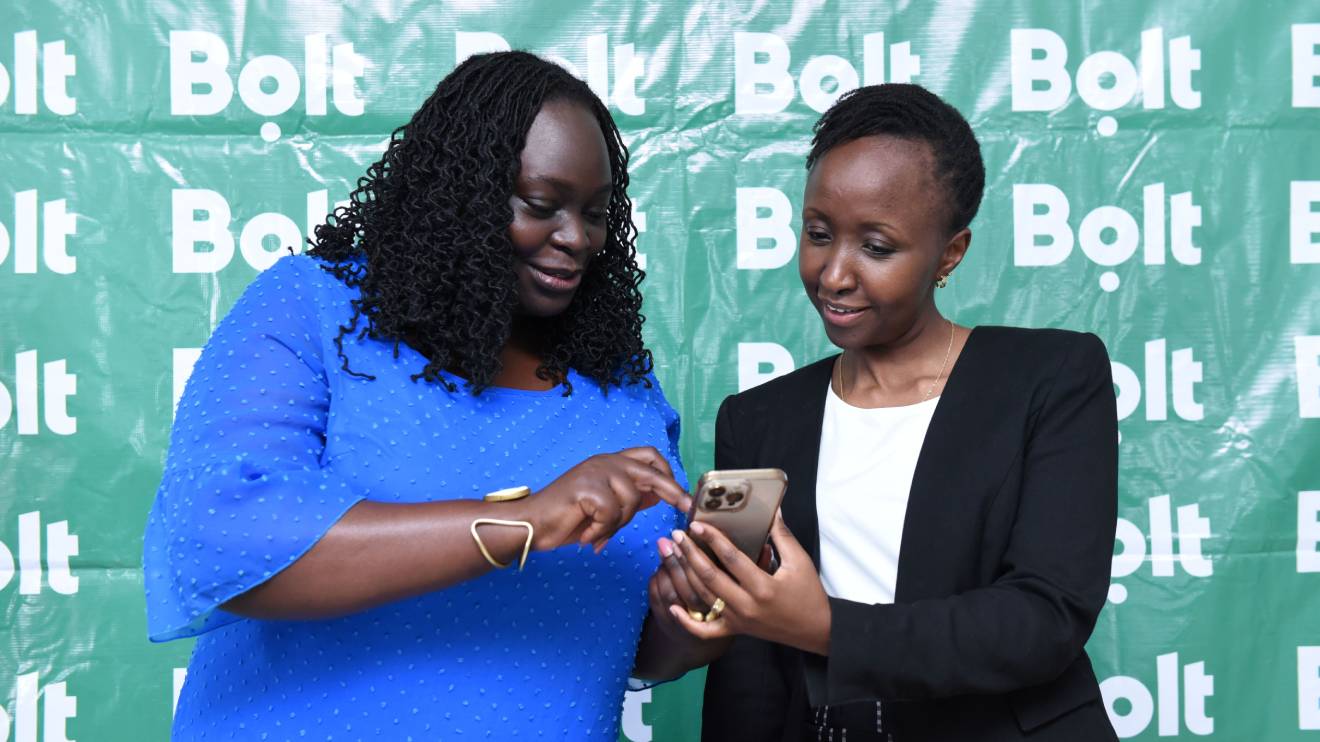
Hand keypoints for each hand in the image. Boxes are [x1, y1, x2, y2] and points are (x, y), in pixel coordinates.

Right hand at [514, 447, 690, 553]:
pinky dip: (601, 531)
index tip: (682, 496)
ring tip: (597, 533)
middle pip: (650, 470)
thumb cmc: (565, 518)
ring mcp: (595, 472)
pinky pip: (611, 514)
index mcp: (610, 463)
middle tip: (686, 508)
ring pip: (631, 500)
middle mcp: (605, 462)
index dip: (669, 473)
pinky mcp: (586, 488)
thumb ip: (629, 498)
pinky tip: (587, 536)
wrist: (530, 524)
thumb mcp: (604, 506)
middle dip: (673, 490)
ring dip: (618, 524)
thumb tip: (658, 496)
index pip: (649, 456)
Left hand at [664, 512, 831, 655]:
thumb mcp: (800, 561)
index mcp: (763, 587)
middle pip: (710, 577)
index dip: (712, 539)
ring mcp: (738, 620)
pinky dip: (687, 621)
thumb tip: (772, 510)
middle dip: (691, 554)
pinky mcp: (735, 630)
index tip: (697, 525)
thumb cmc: (809, 594)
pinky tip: (673, 606)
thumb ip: (782, 536)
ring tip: (674, 554)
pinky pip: (706, 630)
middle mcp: (747, 605)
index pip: (732, 558)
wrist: (816, 630)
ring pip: (704, 597)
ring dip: (685, 575)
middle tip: (677, 536)